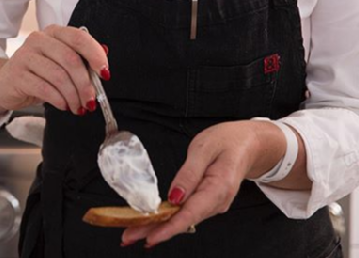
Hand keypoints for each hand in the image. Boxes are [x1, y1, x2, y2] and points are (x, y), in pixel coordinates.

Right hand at [0, 25, 108, 114]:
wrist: (4, 84)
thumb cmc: (37, 73)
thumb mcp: (60, 63)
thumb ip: (81, 58)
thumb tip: (104, 54)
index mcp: (53, 32)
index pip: (79, 38)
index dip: (95, 55)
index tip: (105, 73)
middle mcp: (38, 40)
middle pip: (70, 59)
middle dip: (85, 84)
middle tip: (91, 100)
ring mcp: (25, 56)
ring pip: (59, 76)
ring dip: (73, 96)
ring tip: (78, 107)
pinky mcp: (17, 74)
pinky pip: (44, 88)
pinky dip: (59, 100)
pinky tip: (63, 105)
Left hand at [121, 120, 286, 247]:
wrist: (249, 143)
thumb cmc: (228, 141)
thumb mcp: (205, 147)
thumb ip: (189, 173)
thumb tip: (174, 197)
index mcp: (219, 187)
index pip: (192, 213)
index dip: (170, 227)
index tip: (151, 236)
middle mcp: (217, 201)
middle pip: (184, 220)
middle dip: (156, 230)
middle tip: (129, 237)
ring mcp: (213, 203)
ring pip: (183, 218)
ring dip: (159, 225)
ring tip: (134, 231)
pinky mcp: (207, 200)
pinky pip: (186, 211)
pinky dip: (169, 217)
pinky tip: (153, 221)